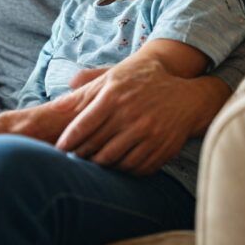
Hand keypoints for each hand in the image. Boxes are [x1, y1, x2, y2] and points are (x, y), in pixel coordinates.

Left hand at [55, 54, 228, 175]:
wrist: (186, 96)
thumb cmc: (143, 82)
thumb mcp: (115, 75)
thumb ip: (88, 83)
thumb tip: (64, 89)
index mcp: (115, 95)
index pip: (83, 125)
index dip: (68, 140)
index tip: (59, 148)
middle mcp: (130, 115)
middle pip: (95, 146)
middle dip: (80, 154)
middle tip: (72, 157)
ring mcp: (147, 134)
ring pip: (112, 161)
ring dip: (99, 164)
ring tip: (91, 162)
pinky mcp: (160, 149)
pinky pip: (133, 168)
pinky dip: (121, 170)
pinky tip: (115, 165)